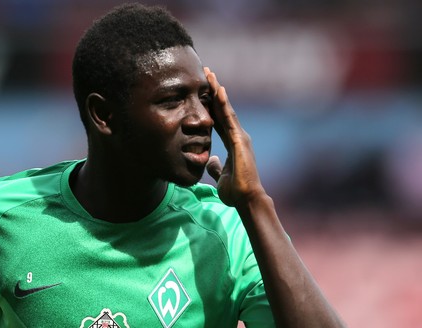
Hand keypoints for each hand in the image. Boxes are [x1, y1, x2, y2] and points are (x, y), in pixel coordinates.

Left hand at [204, 67, 265, 206]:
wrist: (246, 199)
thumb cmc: (235, 191)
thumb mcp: (219, 176)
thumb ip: (214, 166)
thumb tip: (209, 160)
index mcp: (232, 142)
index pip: (218, 119)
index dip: (210, 104)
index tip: (202, 90)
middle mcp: (237, 136)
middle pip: (222, 109)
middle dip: (213, 91)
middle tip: (205, 72)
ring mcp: (240, 136)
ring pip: (226, 109)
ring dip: (217, 91)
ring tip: (209, 74)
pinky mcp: (240, 140)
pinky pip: (230, 118)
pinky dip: (224, 104)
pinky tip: (218, 90)